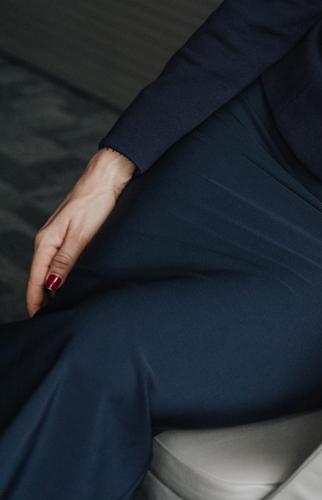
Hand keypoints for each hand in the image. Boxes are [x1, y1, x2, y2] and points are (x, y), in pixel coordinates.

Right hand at [26, 148, 134, 316]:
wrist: (108, 177)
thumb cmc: (95, 203)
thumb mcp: (81, 235)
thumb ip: (65, 261)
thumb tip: (51, 286)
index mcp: (46, 242)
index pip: (35, 280)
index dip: (36, 302)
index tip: (40, 322)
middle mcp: (48, 241)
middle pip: (41, 277)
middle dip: (46, 299)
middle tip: (57, 319)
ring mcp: (59, 237)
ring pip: (52, 270)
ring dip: (56, 288)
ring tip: (67, 306)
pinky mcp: (71, 234)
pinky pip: (62, 261)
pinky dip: (65, 275)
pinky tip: (74, 283)